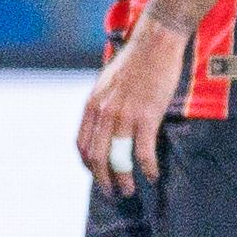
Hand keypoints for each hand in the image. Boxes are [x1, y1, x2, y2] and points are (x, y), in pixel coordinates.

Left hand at [75, 21, 186, 196]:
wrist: (154, 43)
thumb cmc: (136, 61)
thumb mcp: (108, 83)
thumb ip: (104, 104)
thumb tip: (106, 123)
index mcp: (92, 105)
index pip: (82, 144)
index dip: (88, 165)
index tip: (98, 175)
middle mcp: (103, 113)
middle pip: (96, 156)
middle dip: (102, 179)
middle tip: (112, 192)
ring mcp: (124, 115)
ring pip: (117, 157)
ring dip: (122, 178)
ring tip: (129, 190)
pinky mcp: (146, 116)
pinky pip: (143, 150)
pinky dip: (146, 167)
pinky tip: (152, 175)